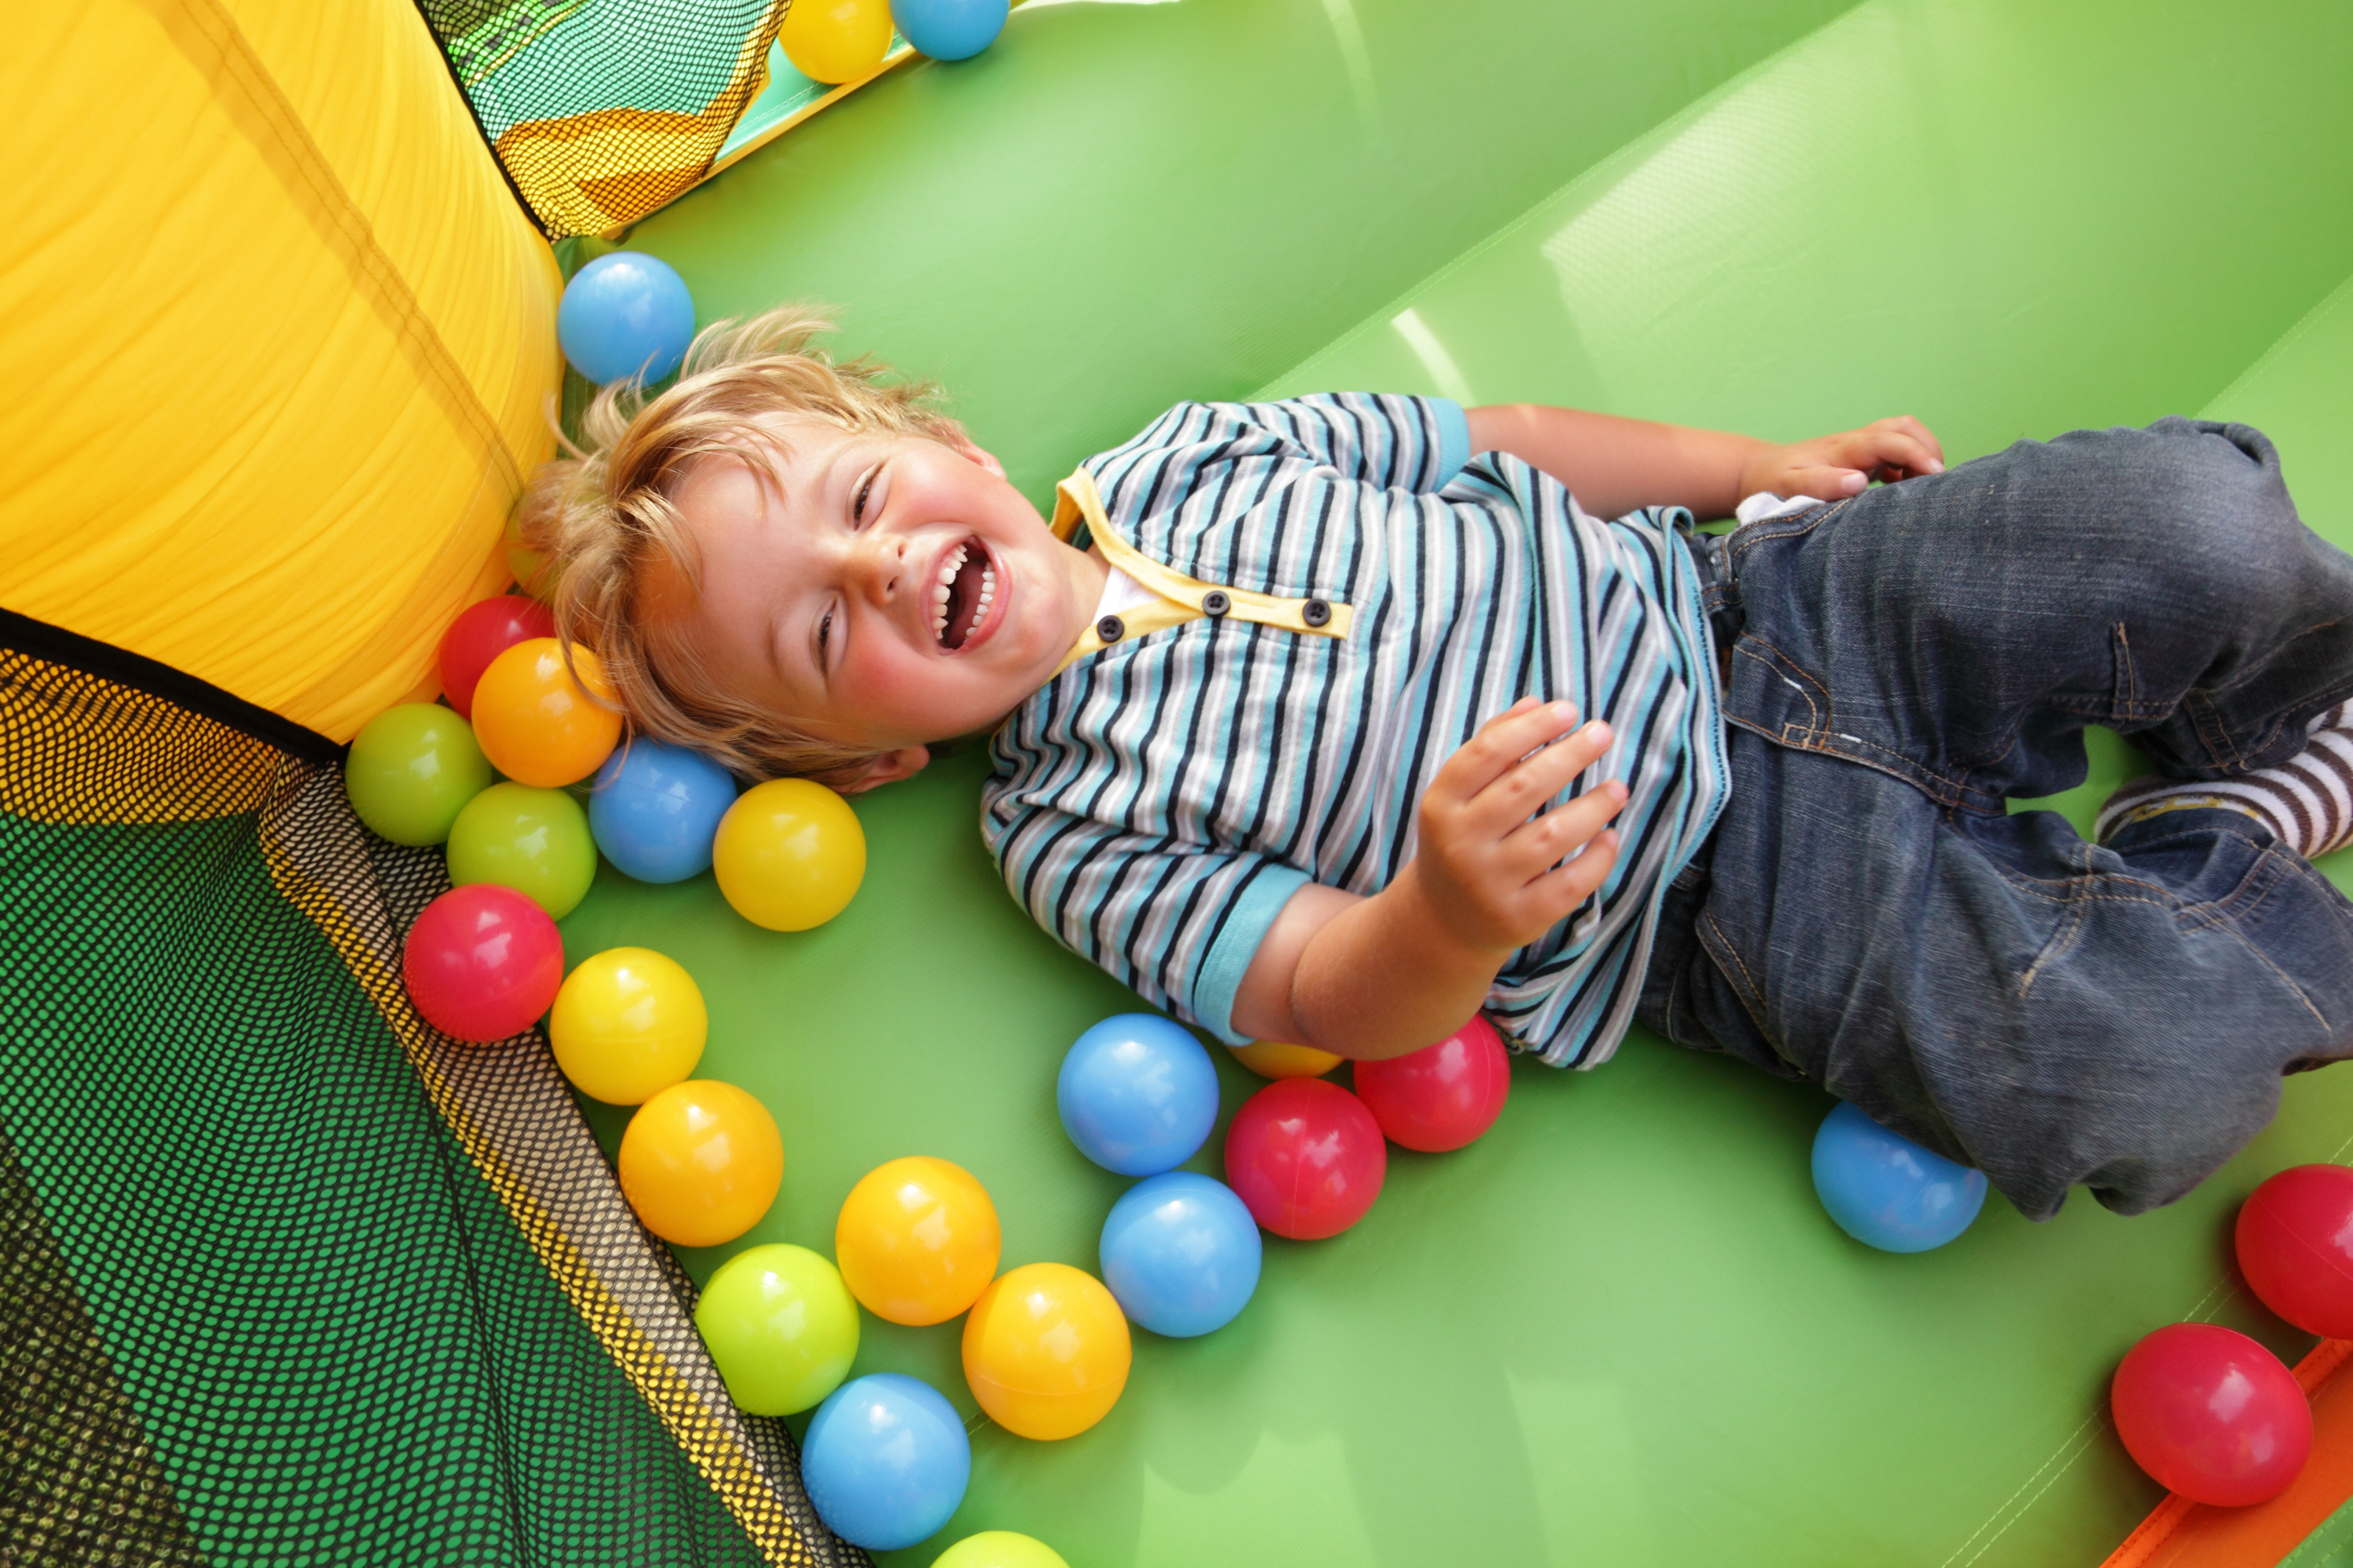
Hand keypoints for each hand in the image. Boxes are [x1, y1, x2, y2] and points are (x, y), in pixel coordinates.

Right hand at [1403, 698, 1627, 954]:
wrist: (1444, 920)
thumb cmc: (1464, 838)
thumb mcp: (1461, 794)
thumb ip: (1493, 745)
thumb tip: (1536, 703)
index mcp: (1442, 804)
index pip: (1487, 753)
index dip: (1531, 727)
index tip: (1569, 710)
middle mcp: (1461, 843)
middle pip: (1523, 787)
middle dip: (1570, 755)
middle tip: (1603, 733)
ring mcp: (1489, 883)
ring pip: (1552, 835)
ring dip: (1593, 805)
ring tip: (1618, 787)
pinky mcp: (1519, 917)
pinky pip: (1569, 884)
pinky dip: (1597, 858)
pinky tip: (1610, 835)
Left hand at [1738, 416, 1944, 502]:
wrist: (1758, 471)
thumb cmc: (1773, 483)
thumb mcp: (1790, 486)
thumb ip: (1821, 484)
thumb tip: (1858, 482)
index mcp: (1844, 448)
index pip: (1889, 440)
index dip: (1916, 454)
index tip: (1936, 474)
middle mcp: (1856, 442)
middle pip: (1904, 429)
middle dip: (1928, 448)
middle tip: (1937, 483)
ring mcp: (1860, 449)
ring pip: (1903, 437)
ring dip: (1921, 456)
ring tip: (1925, 489)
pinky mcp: (1861, 459)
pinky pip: (1895, 455)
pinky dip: (1910, 468)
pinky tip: (1907, 493)